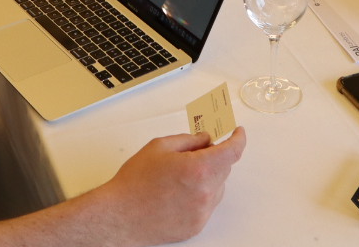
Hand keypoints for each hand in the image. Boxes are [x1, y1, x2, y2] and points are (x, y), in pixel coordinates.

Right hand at [98, 129, 247, 244]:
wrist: (120, 215)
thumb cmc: (135, 183)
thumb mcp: (160, 147)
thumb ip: (189, 140)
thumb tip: (206, 139)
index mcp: (199, 168)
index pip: (232, 151)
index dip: (238, 139)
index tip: (238, 133)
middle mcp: (205, 192)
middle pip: (224, 168)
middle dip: (214, 156)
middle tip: (194, 153)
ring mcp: (202, 212)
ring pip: (217, 187)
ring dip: (208, 177)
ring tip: (180, 176)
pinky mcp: (196, 226)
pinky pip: (207, 205)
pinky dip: (200, 195)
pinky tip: (178, 192)